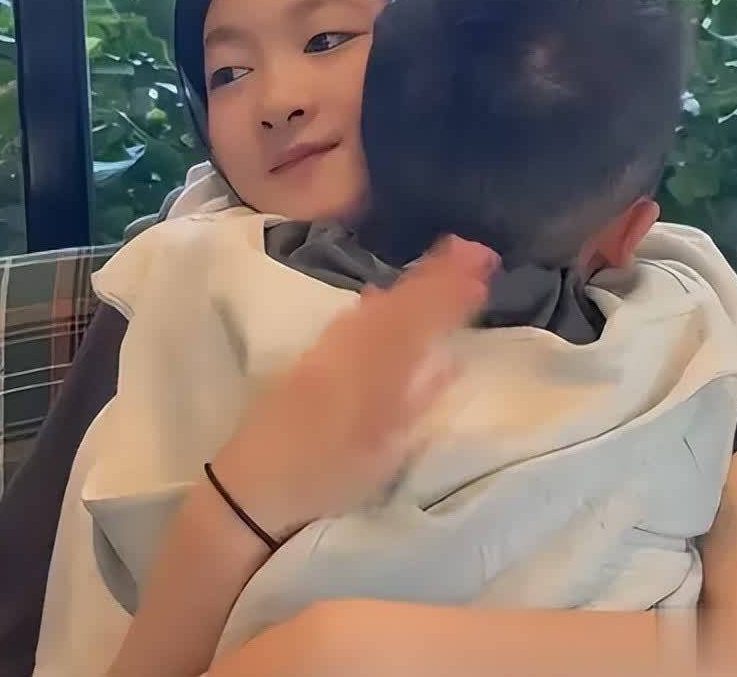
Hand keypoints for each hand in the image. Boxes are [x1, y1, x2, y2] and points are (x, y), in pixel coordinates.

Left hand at [214, 235, 497, 537]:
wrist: (253, 486)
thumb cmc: (326, 476)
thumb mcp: (385, 449)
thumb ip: (419, 400)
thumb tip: (451, 362)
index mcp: (375, 365)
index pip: (422, 313)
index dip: (453, 288)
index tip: (483, 265)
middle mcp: (351, 344)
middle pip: (401, 300)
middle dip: (437, 274)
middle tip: (471, 250)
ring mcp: (327, 348)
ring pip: (378, 305)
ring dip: (412, 282)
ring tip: (442, 264)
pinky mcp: (310, 359)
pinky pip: (356, 316)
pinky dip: (383, 301)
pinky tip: (385, 297)